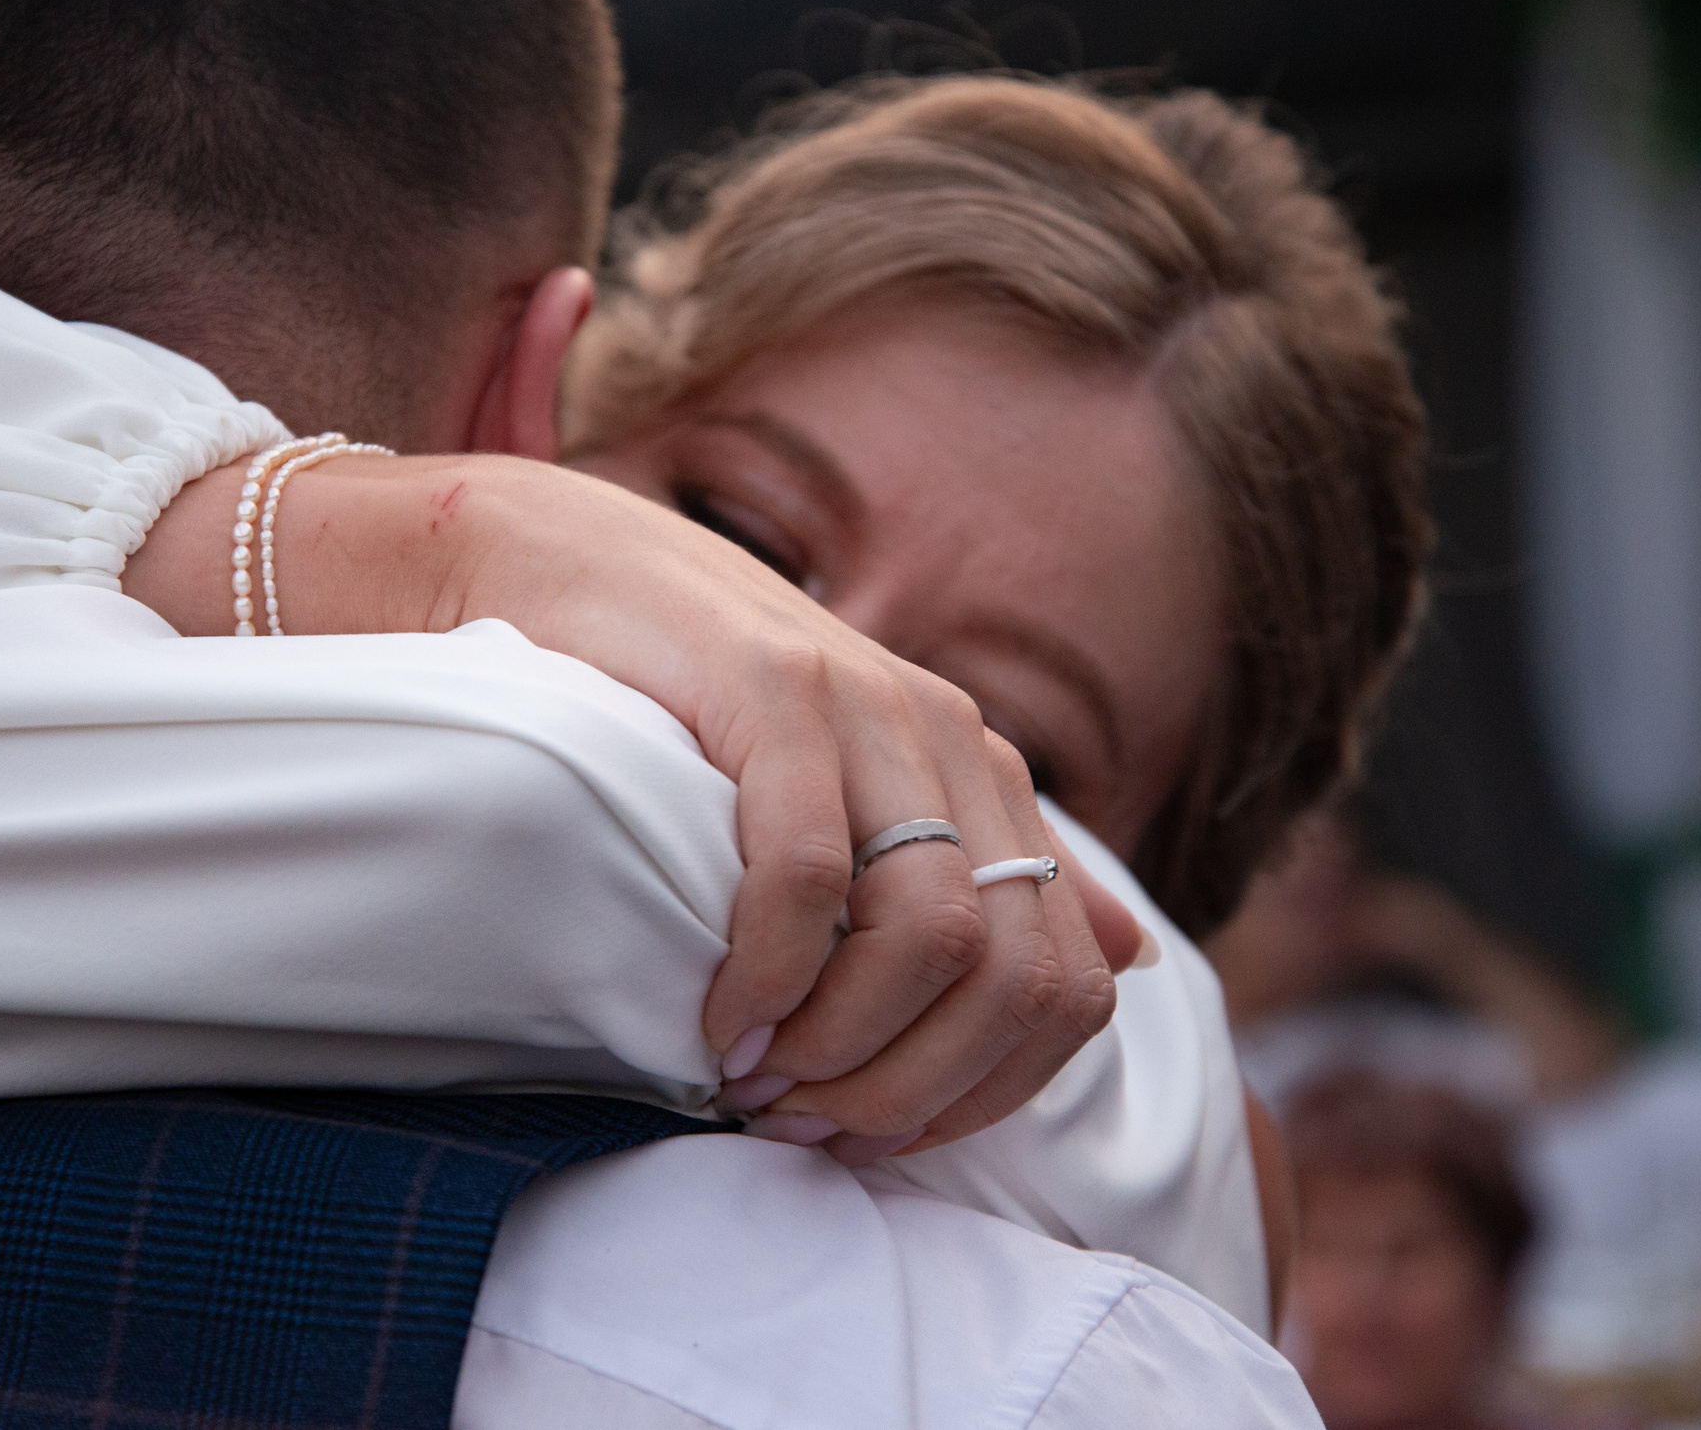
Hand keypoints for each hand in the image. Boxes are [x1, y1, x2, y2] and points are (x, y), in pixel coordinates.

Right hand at [130, 452, 1143, 1151]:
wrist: (570, 563)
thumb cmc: (703, 701)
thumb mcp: (866, 783)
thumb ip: (999, 869)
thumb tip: (1129, 958)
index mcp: (985, 774)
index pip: (1066, 986)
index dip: (983, 1094)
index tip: (876, 1137)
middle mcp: (950, 737)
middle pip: (1009, 974)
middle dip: (913, 1085)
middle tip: (810, 1124)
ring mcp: (867, 707)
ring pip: (932, 930)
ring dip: (846, 1043)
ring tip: (760, 1079)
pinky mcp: (774, 691)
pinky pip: (808, 874)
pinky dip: (770, 977)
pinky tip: (721, 1018)